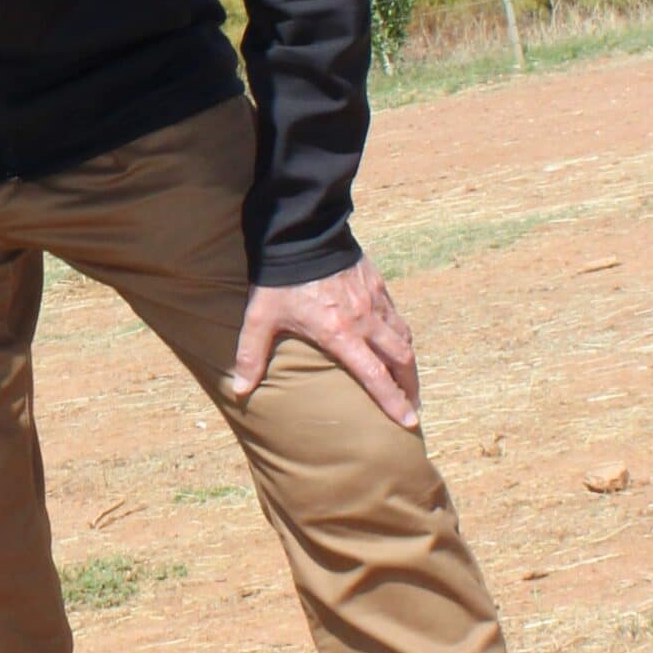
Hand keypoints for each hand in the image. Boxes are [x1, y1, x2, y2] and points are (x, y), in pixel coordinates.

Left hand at [230, 254, 420, 429]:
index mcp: (339, 333)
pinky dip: (400, 333)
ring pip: (403, 337)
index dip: (393, 401)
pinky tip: (395, 340)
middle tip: (413, 404)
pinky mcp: (377, 283)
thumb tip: (239, 390)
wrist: (300, 232)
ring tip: (408, 378)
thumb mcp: (260, 318)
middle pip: (401, 359)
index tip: (408, 420)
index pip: (375, 376)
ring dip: (408, 361)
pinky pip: (395, 315)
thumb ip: (251, 355)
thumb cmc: (279, 279)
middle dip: (410, 385)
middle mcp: (364, 320)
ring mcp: (374, 300)